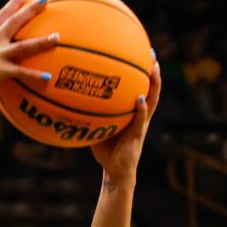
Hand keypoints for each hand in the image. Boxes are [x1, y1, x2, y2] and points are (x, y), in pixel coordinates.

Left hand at [91, 60, 160, 185]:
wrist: (116, 173)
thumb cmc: (106, 152)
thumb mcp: (98, 129)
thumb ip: (92, 115)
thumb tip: (72, 101)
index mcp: (134, 114)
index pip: (141, 89)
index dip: (142, 74)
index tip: (141, 54)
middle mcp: (141, 117)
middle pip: (151, 90)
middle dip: (153, 72)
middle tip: (151, 53)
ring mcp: (141, 125)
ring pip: (152, 100)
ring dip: (154, 84)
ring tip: (154, 68)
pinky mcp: (137, 136)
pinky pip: (140, 120)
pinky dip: (141, 108)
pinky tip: (140, 98)